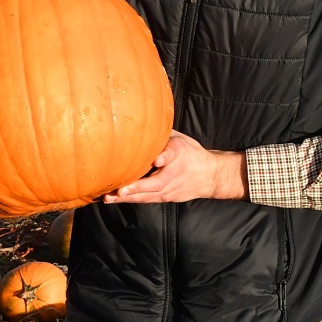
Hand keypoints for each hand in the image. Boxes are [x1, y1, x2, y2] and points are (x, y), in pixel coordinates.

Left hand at [102, 130, 246, 203]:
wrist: (211, 175)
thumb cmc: (191, 153)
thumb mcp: (181, 139)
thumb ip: (162, 135)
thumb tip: (140, 122)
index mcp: (180, 152)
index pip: (173, 153)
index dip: (165, 156)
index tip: (157, 160)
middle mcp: (176, 172)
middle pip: (157, 182)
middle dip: (137, 187)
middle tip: (120, 190)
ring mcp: (172, 188)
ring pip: (149, 195)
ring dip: (129, 197)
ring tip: (110, 198)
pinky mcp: (167, 197)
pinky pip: (148, 199)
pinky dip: (132, 200)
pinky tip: (116, 199)